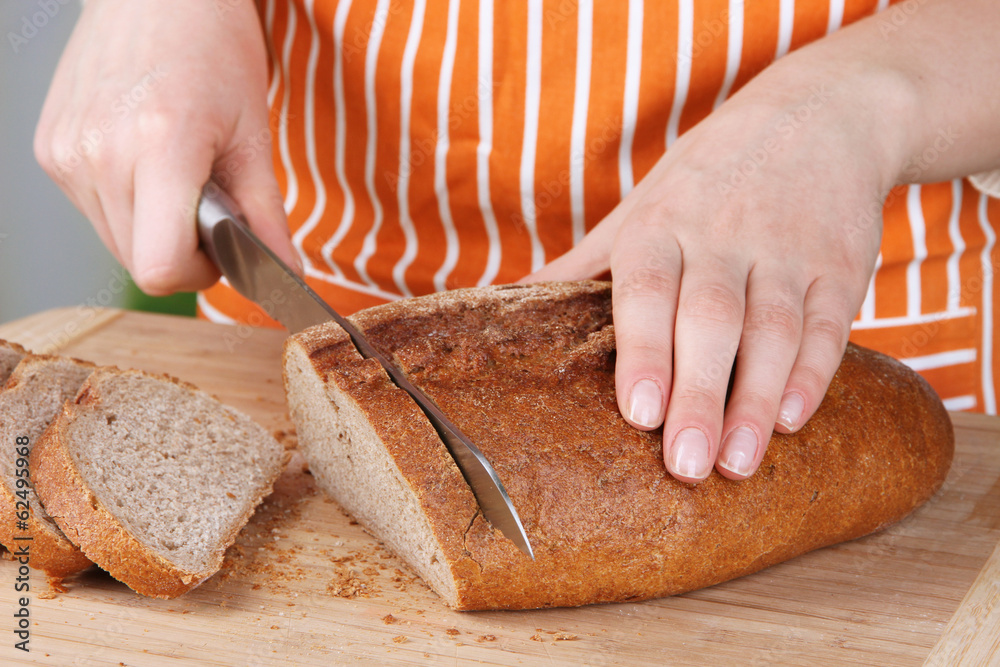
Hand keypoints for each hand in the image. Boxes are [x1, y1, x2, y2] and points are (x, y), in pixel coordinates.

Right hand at [34, 0, 298, 294]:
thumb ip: (268, 217)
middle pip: (139, 263)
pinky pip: (94, 212)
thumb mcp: (255, 135)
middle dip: (183, 252)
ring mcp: (65, 153)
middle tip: (210, 203)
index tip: (223, 248)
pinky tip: (147, 160)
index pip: (160, 267)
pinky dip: (128, 205)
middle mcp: (99, 153)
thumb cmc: (214, 49)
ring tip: (179, 174)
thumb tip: (286, 277)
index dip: (198, 273)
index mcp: (159, 146)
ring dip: (155, 229)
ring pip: (115, 243)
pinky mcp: (49, 149)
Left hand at [524, 52, 900, 482]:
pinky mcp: (839, 265)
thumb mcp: (642, 205)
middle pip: (710, 320)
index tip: (638, 413)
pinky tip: (791, 421)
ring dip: (754, 400)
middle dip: (697, 394)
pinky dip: (812, 374)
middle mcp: (723, 235)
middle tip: (684, 465)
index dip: (644, 350)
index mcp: (662, 223)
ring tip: (736, 463)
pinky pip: (828, 324)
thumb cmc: (709, 176)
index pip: (647, 289)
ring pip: (772, 330)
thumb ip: (587, 262)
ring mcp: (786, 250)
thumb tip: (505, 302)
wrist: (820, 113)